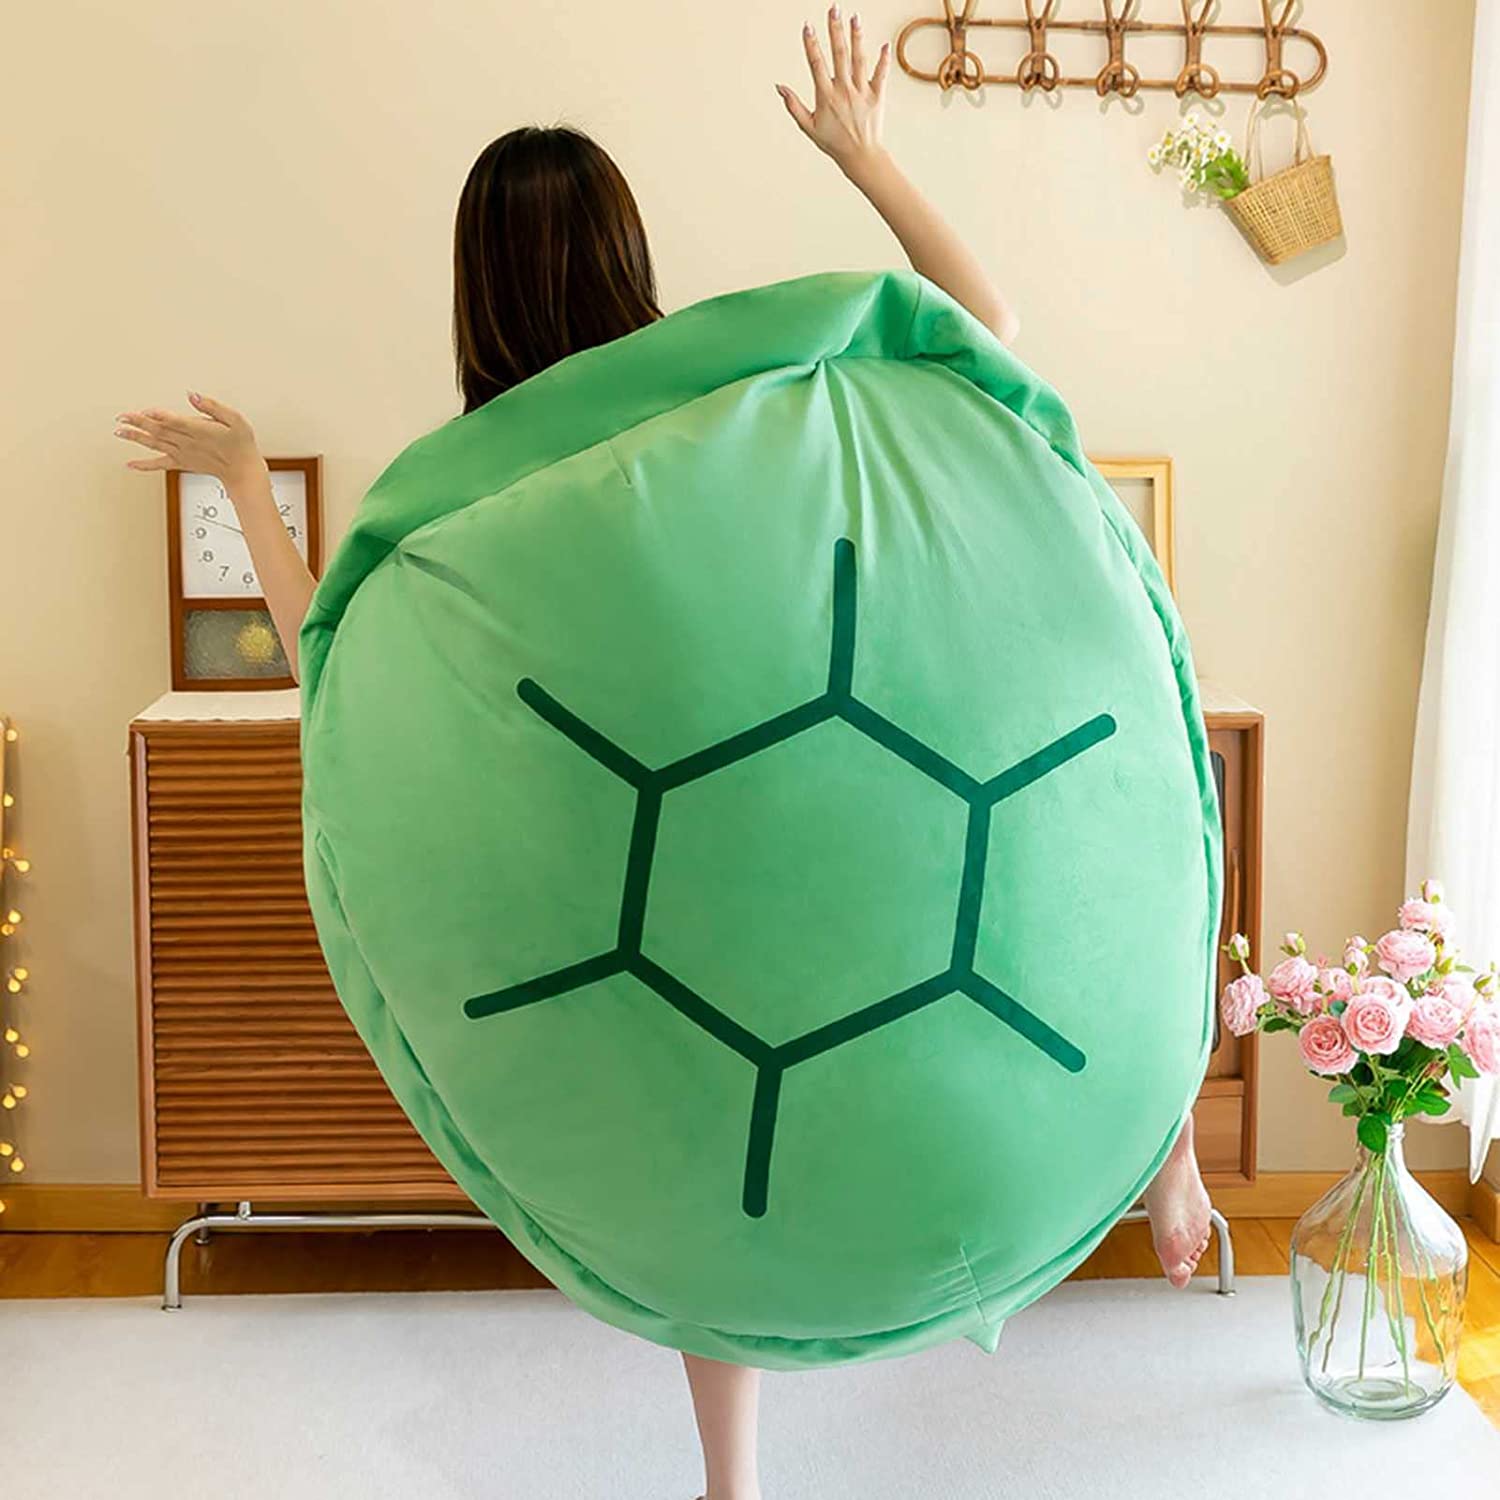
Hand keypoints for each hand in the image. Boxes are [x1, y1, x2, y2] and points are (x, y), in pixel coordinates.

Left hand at [114, 392, 263, 483]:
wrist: (243, 470)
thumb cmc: (241, 444)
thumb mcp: (236, 419)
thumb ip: (213, 406)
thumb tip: (192, 395)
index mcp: (200, 431)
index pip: (176, 422)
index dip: (160, 416)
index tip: (145, 411)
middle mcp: (188, 444)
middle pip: (160, 432)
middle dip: (139, 423)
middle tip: (121, 416)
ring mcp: (183, 454)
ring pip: (155, 444)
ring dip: (136, 438)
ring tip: (119, 431)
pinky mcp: (181, 463)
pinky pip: (159, 464)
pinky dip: (144, 465)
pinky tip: (130, 464)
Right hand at [778, 8, 889, 177]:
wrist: (860, 156)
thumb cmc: (834, 143)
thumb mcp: (808, 127)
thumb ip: (793, 105)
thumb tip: (780, 87)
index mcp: (826, 96)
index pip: (816, 64)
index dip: (811, 44)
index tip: (807, 27)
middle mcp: (844, 90)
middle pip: (839, 54)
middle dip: (835, 29)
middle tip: (834, 9)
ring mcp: (862, 92)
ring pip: (859, 59)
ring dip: (856, 37)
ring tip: (854, 18)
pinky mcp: (877, 96)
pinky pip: (881, 74)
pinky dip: (883, 59)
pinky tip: (885, 44)